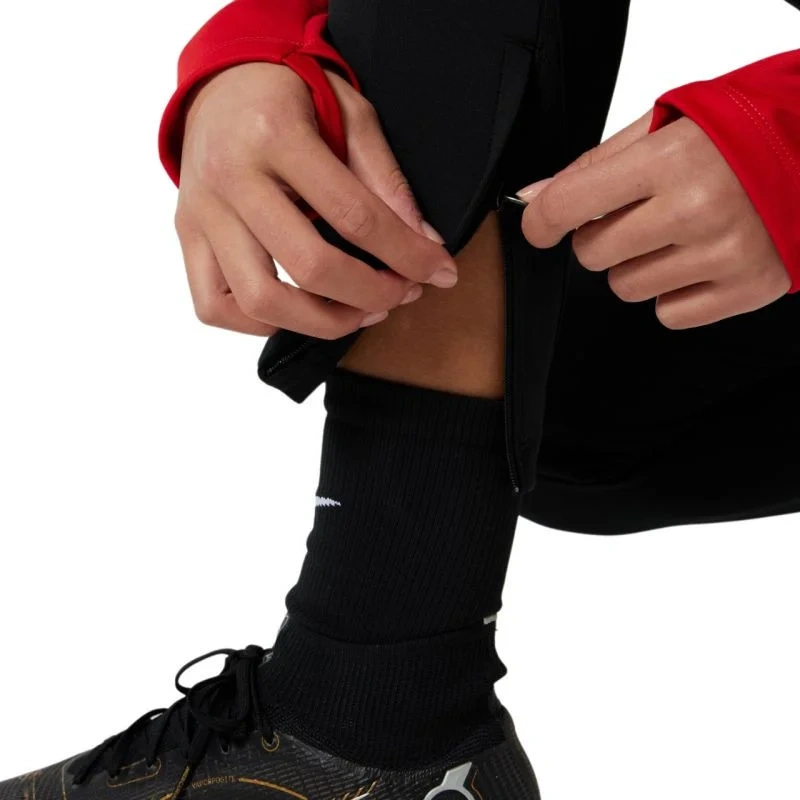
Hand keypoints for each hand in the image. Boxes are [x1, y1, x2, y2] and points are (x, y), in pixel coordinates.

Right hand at [174, 63, 457, 337]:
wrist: (220, 83)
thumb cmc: (289, 95)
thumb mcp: (350, 113)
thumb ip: (386, 179)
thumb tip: (423, 242)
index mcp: (275, 134)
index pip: (354, 215)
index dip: (407, 254)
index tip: (439, 272)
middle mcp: (229, 177)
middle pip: (310, 267)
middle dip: (372, 294)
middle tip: (401, 294)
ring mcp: (202, 212)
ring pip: (260, 301)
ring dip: (322, 322)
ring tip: (358, 312)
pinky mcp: (188, 237)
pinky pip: (215, 307)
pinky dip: (262, 324)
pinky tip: (299, 310)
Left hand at [518, 111, 790, 328]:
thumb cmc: (737, 138)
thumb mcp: (666, 129)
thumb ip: (594, 166)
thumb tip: (533, 199)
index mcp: (671, 160)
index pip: (569, 204)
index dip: (541, 220)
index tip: (541, 226)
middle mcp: (697, 209)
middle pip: (592, 255)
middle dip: (601, 238)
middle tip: (638, 216)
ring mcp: (724, 254)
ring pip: (625, 289)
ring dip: (637, 266)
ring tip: (675, 234)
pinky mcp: (747, 289)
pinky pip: (667, 314)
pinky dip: (674, 292)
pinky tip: (699, 259)